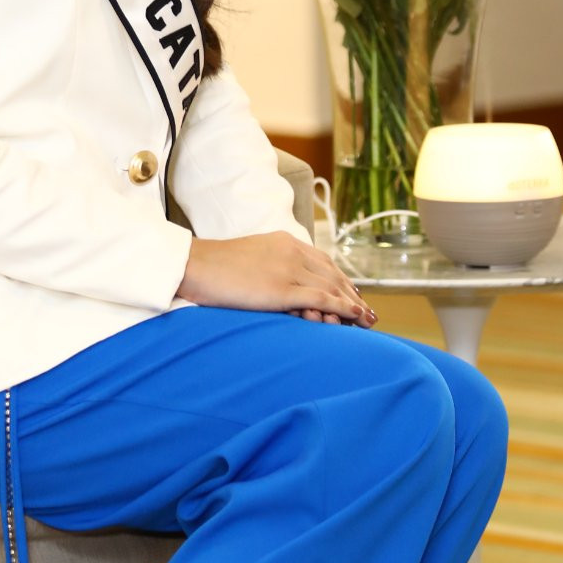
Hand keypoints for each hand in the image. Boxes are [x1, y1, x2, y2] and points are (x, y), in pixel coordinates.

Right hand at [178, 230, 377, 328]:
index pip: (322, 261)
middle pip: (333, 273)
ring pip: (332, 286)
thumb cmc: (212, 267)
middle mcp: (291, 251)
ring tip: (369, 320)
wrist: (193, 265)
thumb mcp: (247, 258)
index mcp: (283, 242)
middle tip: (368, 311)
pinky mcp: (283, 289)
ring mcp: (288, 269)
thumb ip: (267, 265)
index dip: (340, 278)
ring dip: (354, 304)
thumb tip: (272, 282)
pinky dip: (344, 307)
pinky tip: (356, 316)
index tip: (352, 293)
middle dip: (353, 293)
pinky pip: (323, 298)